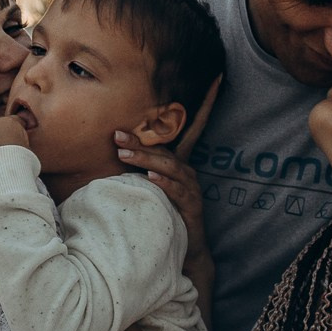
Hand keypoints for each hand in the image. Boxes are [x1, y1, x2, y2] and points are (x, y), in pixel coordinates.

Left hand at [114, 76, 220, 268]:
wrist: (184, 250)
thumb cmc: (163, 213)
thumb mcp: (150, 186)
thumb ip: (139, 167)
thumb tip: (114, 148)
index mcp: (179, 162)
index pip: (193, 127)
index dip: (207, 104)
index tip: (217, 79)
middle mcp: (187, 171)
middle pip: (165, 150)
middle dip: (141, 141)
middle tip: (116, 134)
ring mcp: (191, 188)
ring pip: (169, 168)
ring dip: (145, 160)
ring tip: (124, 154)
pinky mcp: (191, 207)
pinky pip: (177, 192)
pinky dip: (163, 184)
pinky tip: (150, 179)